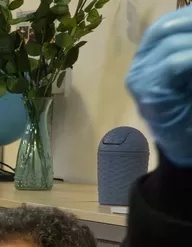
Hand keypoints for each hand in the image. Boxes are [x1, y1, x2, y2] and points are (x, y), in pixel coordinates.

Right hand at [128, 7, 191, 166]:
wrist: (186, 149)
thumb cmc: (191, 115)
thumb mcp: (188, 76)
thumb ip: (185, 55)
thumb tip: (190, 25)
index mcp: (148, 62)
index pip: (164, 28)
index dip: (185, 19)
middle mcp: (138, 69)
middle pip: (165, 31)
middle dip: (190, 27)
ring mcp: (139, 81)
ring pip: (170, 44)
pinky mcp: (147, 92)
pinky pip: (173, 63)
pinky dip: (190, 57)